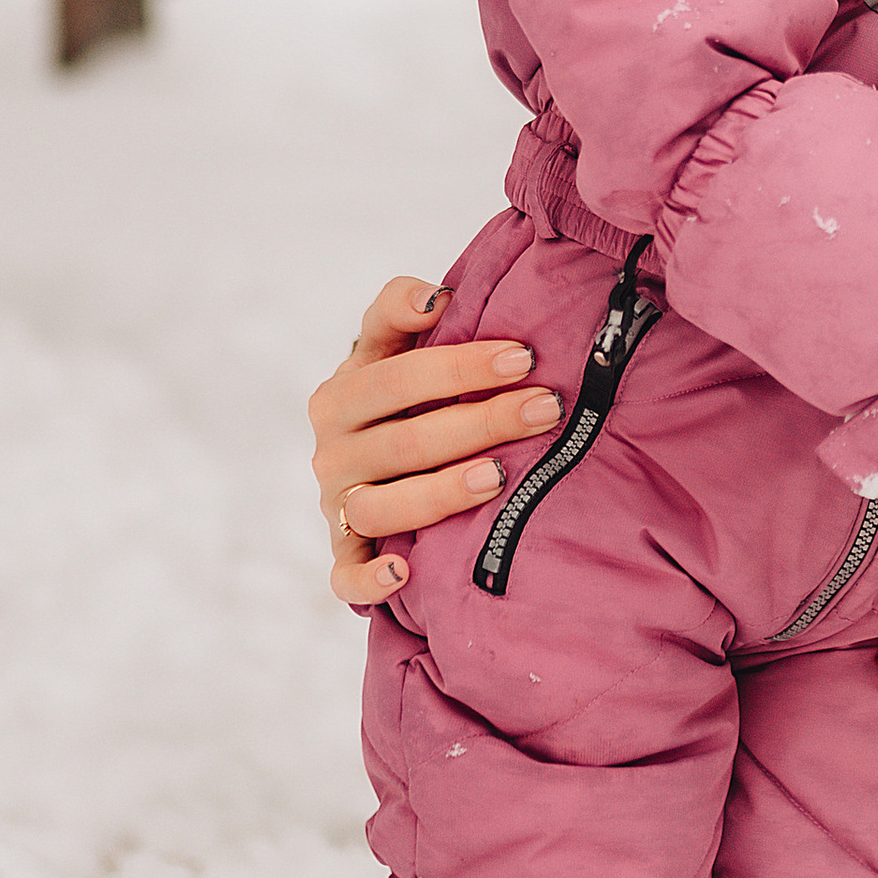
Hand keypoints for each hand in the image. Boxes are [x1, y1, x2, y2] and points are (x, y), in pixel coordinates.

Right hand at [313, 277, 563, 607]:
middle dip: (480, 422)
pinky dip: (369, 579)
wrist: (366, 458)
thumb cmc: (397, 396)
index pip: (394, 376)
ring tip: (499, 476)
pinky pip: (345, 575)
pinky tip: (406, 574)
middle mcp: (332, 452)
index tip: (523, 356)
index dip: (457, 366)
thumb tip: (434, 298)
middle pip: (404, 441)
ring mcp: (337, 507)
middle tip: (545, 409)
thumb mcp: (389, 346)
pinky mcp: (344, 555)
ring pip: (381, 507)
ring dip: (440, 493)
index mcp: (340, 396)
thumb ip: (399, 309)